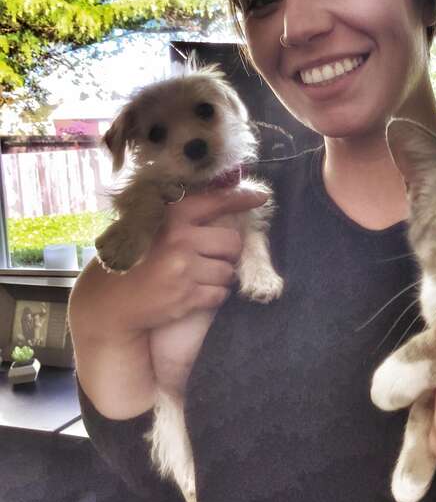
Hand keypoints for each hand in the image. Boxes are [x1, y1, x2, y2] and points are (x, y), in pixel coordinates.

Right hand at [72, 187, 267, 338]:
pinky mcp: (187, 296)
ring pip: (228, 271)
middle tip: (212, 258)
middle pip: (232, 243)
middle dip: (228, 253)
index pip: (215, 201)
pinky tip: (194, 293)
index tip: (261, 197)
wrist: (108, 304)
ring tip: (197, 277)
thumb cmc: (130, 262)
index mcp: (170, 216)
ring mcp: (184, 268)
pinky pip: (220, 293)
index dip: (241, 198)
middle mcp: (179, 239)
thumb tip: (221, 199)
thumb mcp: (147, 227)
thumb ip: (179, 216)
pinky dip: (213, 295)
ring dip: (219, 276)